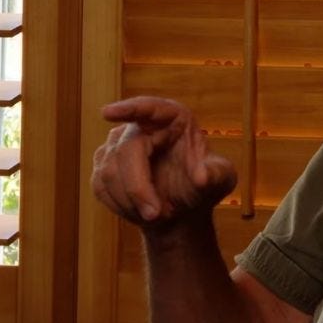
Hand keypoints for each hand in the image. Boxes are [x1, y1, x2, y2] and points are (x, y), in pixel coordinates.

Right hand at [91, 96, 236, 227]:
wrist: (183, 208)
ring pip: (110, 171)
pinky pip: (100, 185)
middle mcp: (144, 126)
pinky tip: (139, 212)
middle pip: (127, 150)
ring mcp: (119, 143)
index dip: (129, 110)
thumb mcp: (221, 179)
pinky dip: (120, 205)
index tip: (107, 113)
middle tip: (155, 215)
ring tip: (156, 214)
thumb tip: (201, 176)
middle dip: (138, 187)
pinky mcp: (104, 163)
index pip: (150, 108)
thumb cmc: (205, 186)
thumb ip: (216, 175)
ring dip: (131, 200)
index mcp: (176, 119)